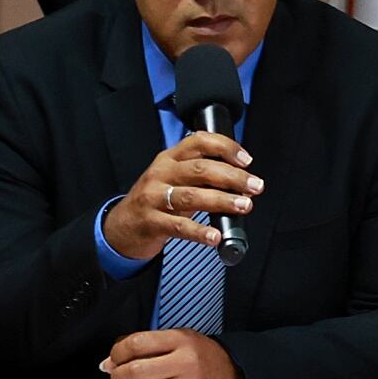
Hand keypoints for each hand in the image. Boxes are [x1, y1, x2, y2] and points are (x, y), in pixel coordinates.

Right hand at [101, 132, 263, 262]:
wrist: (122, 225)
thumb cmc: (157, 200)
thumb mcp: (175, 178)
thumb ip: (204, 174)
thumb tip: (242, 178)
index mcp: (170, 158)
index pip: (199, 142)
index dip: (226, 147)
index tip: (247, 160)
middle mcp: (161, 173)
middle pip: (200, 169)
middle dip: (233, 177)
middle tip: (255, 186)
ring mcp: (153, 197)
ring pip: (191, 196)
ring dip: (222, 200)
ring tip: (244, 205)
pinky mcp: (150, 221)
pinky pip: (178, 226)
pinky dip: (199, 232)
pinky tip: (216, 236)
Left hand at [101, 329, 243, 378]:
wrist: (235, 378)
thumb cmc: (203, 358)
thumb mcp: (178, 339)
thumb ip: (145, 345)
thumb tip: (109, 363)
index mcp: (182, 341)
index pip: (136, 344)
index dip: (117, 352)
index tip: (116, 357)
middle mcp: (185, 364)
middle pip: (134, 371)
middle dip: (117, 375)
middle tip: (117, 375)